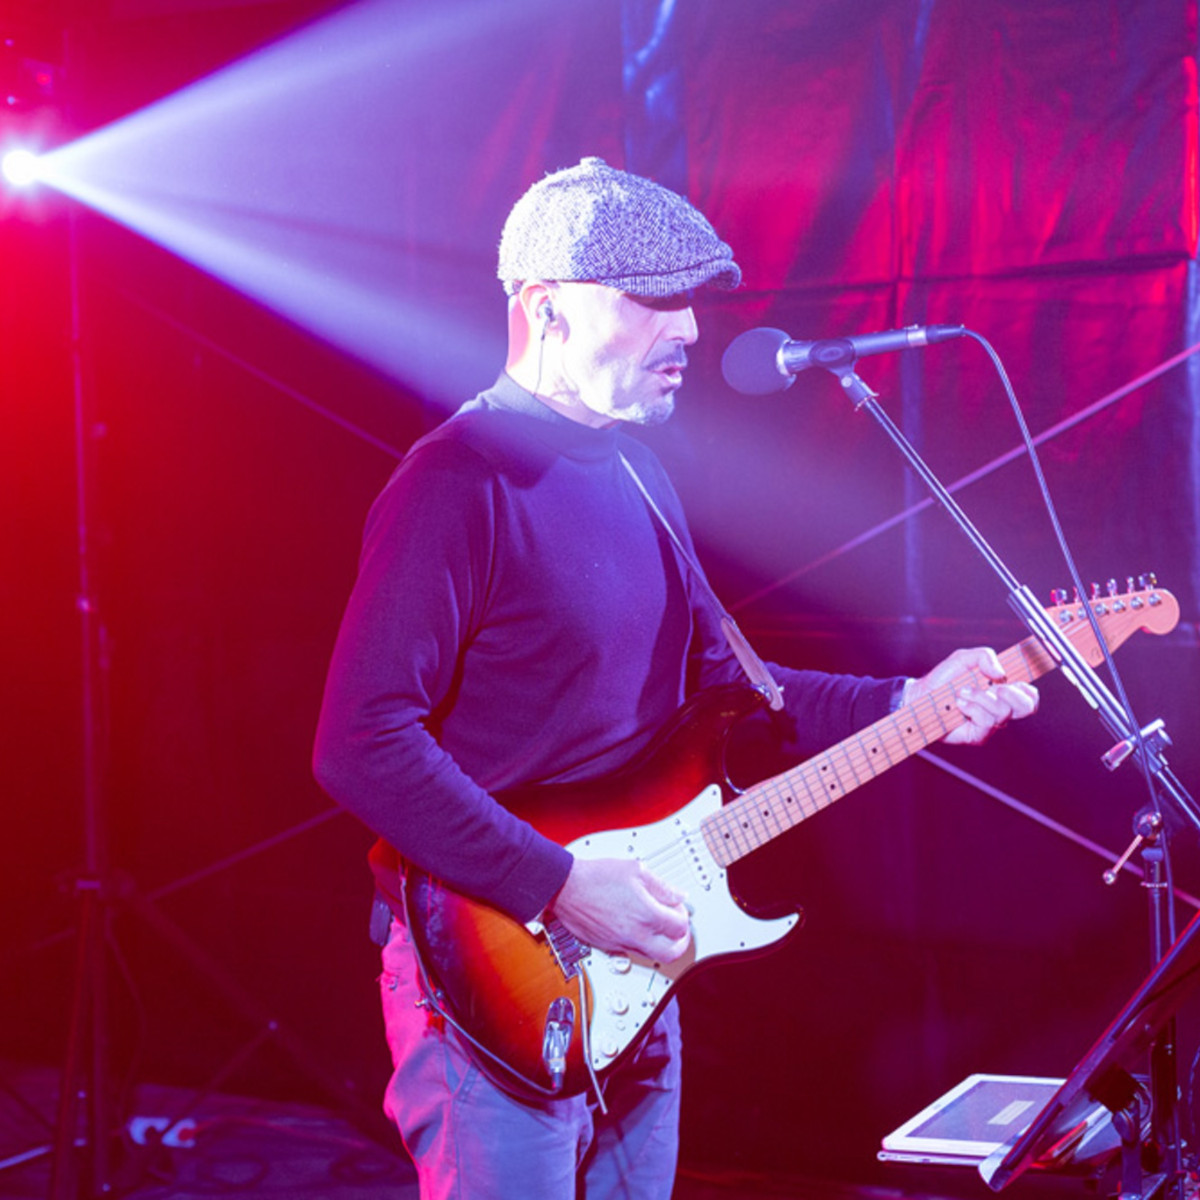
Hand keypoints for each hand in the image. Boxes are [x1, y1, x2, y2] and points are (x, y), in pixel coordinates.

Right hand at [549, 857, 691, 963]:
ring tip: (658, 927)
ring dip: (661, 944)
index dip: (684, 916)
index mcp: (646, 915)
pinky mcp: (608, 947)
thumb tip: (678, 895)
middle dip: (680, 942)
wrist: (565, 887)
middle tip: (678, 929)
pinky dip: (641, 944)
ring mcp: (620, 944)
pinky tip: (637, 927)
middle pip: (671, 953)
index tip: (678, 907)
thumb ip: (662, 886)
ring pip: (652, 957)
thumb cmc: (596, 877)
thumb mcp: (635, 871)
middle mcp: (635, 934)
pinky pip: (632, 952)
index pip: (680, 927)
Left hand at [908, 647, 1038, 745]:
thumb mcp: (964, 658)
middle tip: (995, 687)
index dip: (1029, 689)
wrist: (922, 696)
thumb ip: (985, 656)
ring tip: (963, 692)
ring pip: (1003, 712)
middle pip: (1027, 707)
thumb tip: (1001, 673)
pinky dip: (973, 708)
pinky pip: (987, 722)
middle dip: (1013, 694)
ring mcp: (990, 723)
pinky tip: (959, 703)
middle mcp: (1000, 708)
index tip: (1016, 680)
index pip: (1030, 695)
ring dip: (982, 698)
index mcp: (1002, 690)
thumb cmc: (944, 679)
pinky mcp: (979, 735)